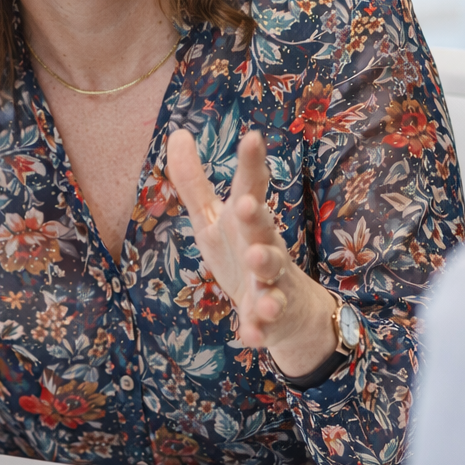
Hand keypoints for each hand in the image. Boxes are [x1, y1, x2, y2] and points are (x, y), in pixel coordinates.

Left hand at [166, 129, 338, 377]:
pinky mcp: (269, 319)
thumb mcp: (212, 219)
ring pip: (271, 275)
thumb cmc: (241, 253)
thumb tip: (178, 132)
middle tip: (244, 204)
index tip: (252, 137)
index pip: (251, 187)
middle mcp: (263, 247)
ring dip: (263, 267)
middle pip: (262, 229)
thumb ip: (194, 181)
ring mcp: (270, 283)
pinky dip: (258, 327)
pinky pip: (264, 324)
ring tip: (255, 261)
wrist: (286, 312)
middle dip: (254, 217)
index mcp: (248, 221)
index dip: (251, 163)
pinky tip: (251, 332)